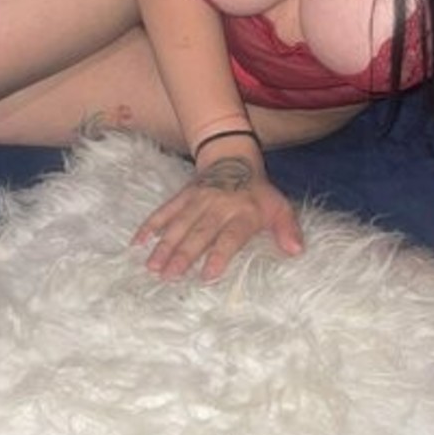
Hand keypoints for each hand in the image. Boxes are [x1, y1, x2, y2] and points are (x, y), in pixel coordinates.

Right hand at [132, 159, 304, 283]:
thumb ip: (288, 229)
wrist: (233, 159)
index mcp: (243, 214)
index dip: (219, 255)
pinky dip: (150, 226)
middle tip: (168, 276)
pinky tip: (137, 243)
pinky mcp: (182, 197)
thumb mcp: (279, 208)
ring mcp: (197, 201)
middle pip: (199, 233)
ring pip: (179, 225)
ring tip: (152, 266)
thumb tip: (297, 251)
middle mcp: (218, 208)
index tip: (207, 275)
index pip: (230, 236)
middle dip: (183, 255)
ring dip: (164, 245)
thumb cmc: (258, 194)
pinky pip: (164, 211)